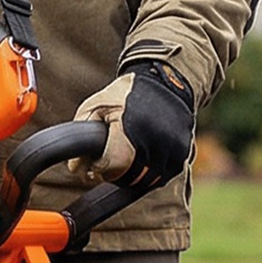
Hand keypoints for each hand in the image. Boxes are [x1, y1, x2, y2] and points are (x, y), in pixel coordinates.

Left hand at [73, 58, 194, 190]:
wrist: (163, 80)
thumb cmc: (123, 96)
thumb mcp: (94, 108)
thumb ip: (80, 140)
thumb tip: (77, 171)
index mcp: (130, 126)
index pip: (112, 167)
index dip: (101, 167)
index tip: (98, 158)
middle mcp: (155, 138)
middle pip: (130, 178)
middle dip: (116, 173)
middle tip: (111, 158)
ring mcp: (173, 146)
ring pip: (148, 181)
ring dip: (135, 176)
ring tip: (128, 156)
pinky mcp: (184, 152)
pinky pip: (164, 176)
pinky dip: (152, 173)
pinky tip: (145, 157)